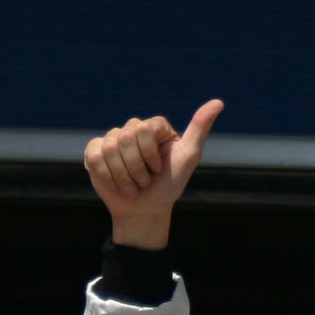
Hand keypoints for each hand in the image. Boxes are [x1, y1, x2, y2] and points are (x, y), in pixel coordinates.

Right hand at [83, 102, 224, 249]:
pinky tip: (117, 185)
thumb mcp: (189, 158)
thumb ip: (200, 129)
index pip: (144, 129)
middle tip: (145, 181)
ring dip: (123, 176)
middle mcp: (133, 128)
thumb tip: (219, 103)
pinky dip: (108, 176)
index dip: (150, 155)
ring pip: (109, 149)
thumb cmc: (169, 186)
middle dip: (137, 168)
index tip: (158, 169)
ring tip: (132, 186)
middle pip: (125, 138)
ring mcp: (113, 139)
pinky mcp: (95, 151)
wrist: (146, 212)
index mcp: (155, 126)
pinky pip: (95, 157)